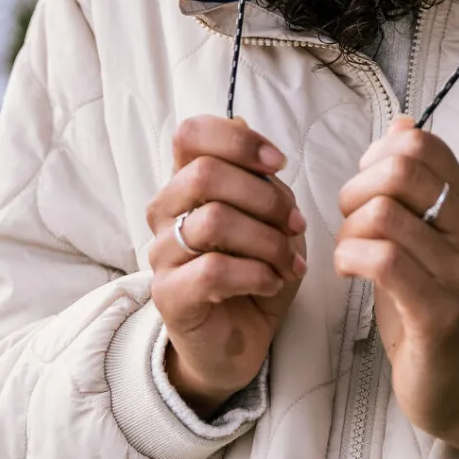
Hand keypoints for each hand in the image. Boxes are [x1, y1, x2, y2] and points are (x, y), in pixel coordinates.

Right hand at [146, 115, 306, 417]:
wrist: (239, 338)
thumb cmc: (255, 267)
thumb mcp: (268, 216)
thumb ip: (257, 175)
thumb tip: (240, 119)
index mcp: (187, 182)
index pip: (190, 134)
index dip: (238, 140)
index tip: (277, 164)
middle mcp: (166, 211)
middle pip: (203, 173)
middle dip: (265, 196)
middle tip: (296, 223)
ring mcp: (162, 253)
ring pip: (213, 220)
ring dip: (267, 239)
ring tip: (289, 261)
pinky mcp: (168, 296)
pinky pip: (213, 270)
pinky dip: (256, 273)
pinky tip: (273, 282)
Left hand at [335, 116, 458, 458]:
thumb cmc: (437, 307)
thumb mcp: (429, 237)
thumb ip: (417, 182)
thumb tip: (402, 123)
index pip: (420, 145)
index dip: (376, 157)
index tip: (365, 189)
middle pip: (401, 170)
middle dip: (356, 189)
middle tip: (350, 222)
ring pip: (383, 214)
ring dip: (347, 230)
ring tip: (349, 252)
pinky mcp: (440, 313)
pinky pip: (383, 259)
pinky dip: (350, 256)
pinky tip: (349, 270)